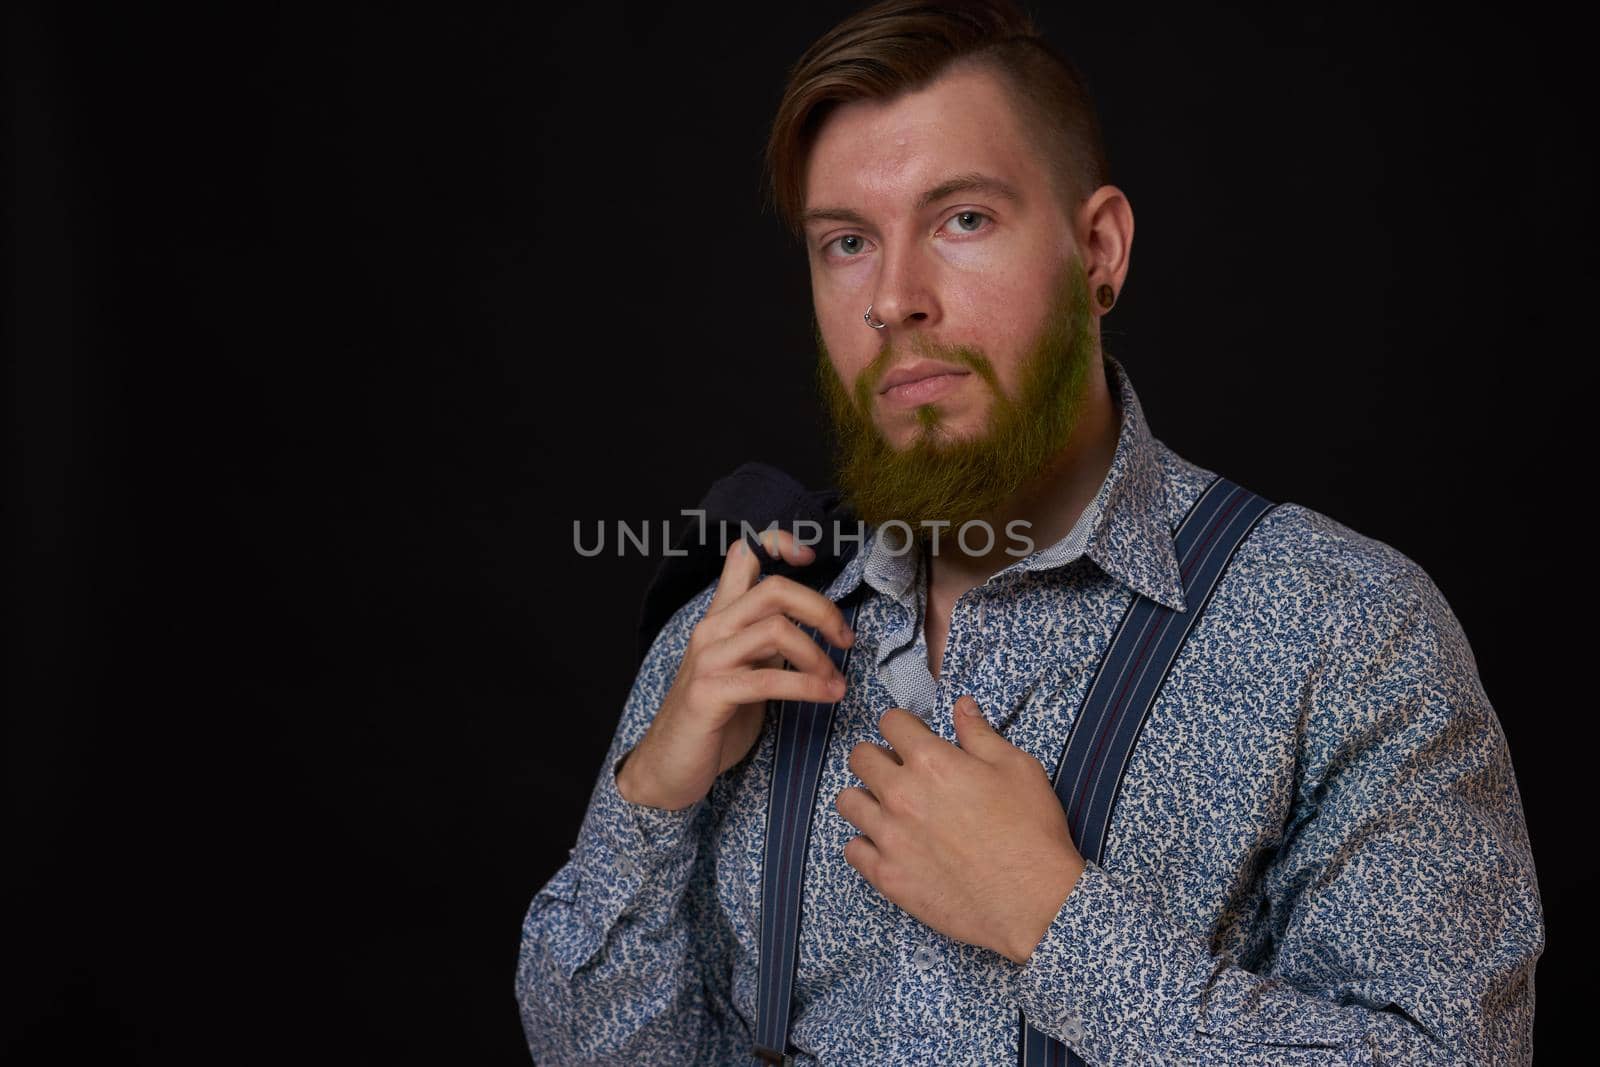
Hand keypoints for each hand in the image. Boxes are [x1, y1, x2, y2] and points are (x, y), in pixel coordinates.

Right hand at [617, 529, 854, 811]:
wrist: (668, 767)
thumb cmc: (714, 719)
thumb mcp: (746, 669)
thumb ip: (767, 639)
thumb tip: (809, 618)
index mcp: (721, 617)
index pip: (743, 555)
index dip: (778, 544)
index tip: (811, 557)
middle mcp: (711, 629)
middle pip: (773, 589)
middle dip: (821, 609)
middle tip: (845, 639)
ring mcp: (708, 659)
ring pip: (775, 630)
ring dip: (818, 656)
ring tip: (836, 681)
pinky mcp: (709, 692)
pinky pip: (768, 679)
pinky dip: (807, 686)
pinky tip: (828, 696)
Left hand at [835, 695, 1085, 964]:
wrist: (1034, 902)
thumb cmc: (1031, 831)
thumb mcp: (1017, 768)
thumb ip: (980, 733)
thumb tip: (960, 705)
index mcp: (931, 761)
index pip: (890, 722)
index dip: (903, 726)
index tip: (913, 738)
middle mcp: (901, 794)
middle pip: (860, 758)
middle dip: (878, 757)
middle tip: (900, 772)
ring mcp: (889, 837)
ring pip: (847, 801)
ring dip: (866, 798)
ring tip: (889, 808)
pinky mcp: (887, 876)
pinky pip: (852, 850)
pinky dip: (866, 844)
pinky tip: (889, 846)